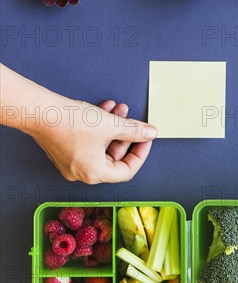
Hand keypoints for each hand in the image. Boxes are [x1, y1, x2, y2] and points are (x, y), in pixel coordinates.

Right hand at [32, 98, 156, 183]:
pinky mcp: (64, 148)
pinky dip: (99, 126)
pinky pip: (88, 140)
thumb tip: (150, 133)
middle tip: (133, 120)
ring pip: (101, 145)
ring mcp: (71, 161)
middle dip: (125, 134)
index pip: (126, 170)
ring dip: (113, 126)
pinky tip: (105, 108)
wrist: (41, 111)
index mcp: (94, 173)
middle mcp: (82, 172)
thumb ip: (134, 130)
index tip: (146, 138)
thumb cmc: (71, 123)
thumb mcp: (111, 125)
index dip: (140, 153)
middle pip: (113, 156)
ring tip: (120, 109)